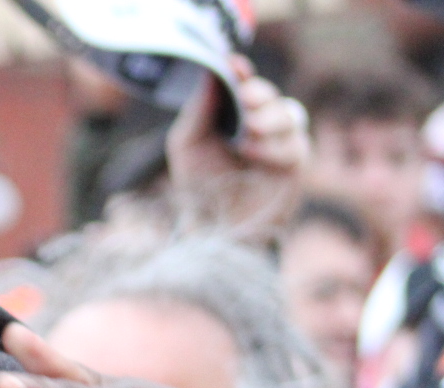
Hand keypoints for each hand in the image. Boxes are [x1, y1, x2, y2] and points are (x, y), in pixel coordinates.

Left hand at [166, 55, 307, 227]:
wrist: (215, 226)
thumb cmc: (199, 185)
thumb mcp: (188, 143)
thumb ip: (199, 108)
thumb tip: (212, 71)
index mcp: (232, 114)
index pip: (241, 83)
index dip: (239, 71)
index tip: (233, 64)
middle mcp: (258, 122)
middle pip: (267, 94)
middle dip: (257, 93)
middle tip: (245, 100)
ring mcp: (280, 140)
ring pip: (287, 113)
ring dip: (266, 119)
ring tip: (247, 133)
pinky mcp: (296, 162)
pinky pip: (294, 143)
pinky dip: (272, 146)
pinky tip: (252, 154)